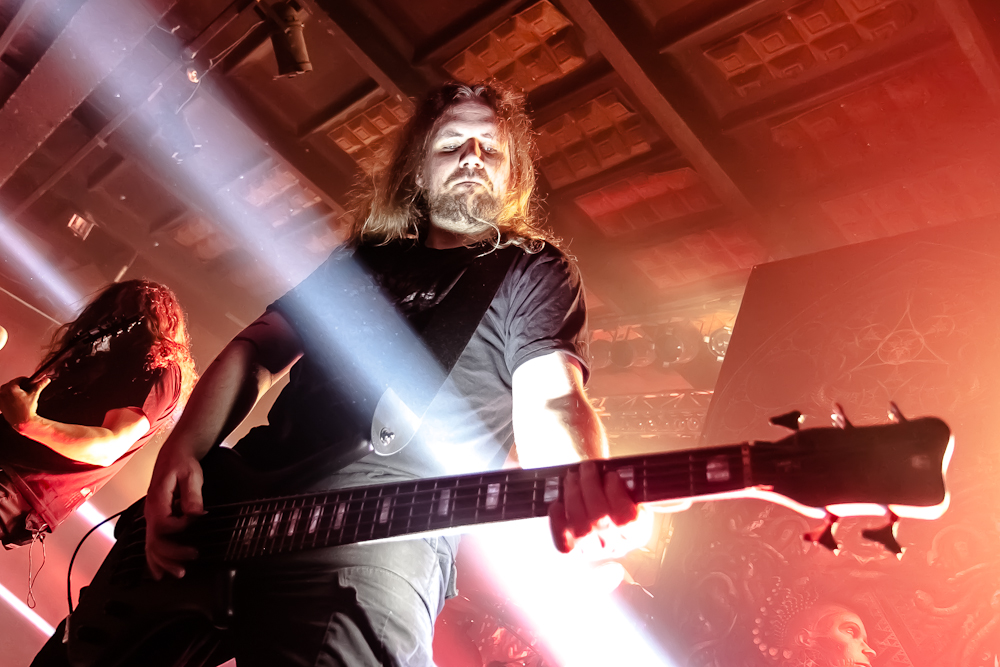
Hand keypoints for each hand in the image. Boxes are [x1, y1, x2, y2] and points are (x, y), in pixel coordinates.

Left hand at [0, 376, 49, 430]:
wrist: (23, 422)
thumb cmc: (27, 410)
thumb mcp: (34, 395)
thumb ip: (40, 385)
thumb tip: (46, 380)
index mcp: (11, 389)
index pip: (18, 379)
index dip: (25, 380)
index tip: (29, 382)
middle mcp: (3, 393)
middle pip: (10, 384)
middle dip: (18, 385)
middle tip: (25, 388)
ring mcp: (0, 400)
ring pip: (5, 390)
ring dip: (11, 390)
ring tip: (19, 394)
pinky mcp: (0, 405)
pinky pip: (2, 397)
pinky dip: (7, 397)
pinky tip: (15, 400)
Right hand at [144, 446, 205, 578]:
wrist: (174, 454)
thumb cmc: (182, 462)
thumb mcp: (191, 475)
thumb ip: (192, 495)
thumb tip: (195, 514)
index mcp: (157, 501)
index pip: (163, 525)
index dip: (179, 528)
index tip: (195, 522)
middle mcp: (150, 512)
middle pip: (154, 541)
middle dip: (171, 555)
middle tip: (191, 560)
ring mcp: (151, 517)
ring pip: (151, 546)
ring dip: (163, 562)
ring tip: (178, 573)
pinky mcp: (156, 519)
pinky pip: (151, 543)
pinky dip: (155, 559)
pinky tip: (160, 572)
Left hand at [547, 460, 639, 553]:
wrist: (604, 522)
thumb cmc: (617, 502)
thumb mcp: (630, 493)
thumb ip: (626, 486)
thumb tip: (614, 471)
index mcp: (637, 533)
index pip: (627, 519)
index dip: (616, 494)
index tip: (610, 475)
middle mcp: (615, 546)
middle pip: (600, 519)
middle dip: (590, 487)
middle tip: (586, 468)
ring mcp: (592, 551)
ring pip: (580, 529)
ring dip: (573, 497)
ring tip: (572, 478)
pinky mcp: (572, 552)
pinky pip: (562, 542)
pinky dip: (557, 520)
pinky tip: (558, 503)